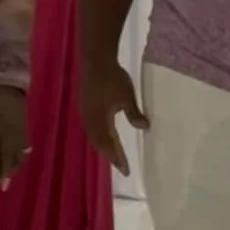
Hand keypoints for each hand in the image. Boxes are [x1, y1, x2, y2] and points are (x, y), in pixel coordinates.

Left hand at [0, 85, 27, 188]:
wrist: (8, 81)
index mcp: (9, 134)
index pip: (6, 160)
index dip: (1, 174)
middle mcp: (19, 136)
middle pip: (16, 160)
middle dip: (8, 172)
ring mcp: (23, 131)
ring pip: (21, 154)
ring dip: (12, 164)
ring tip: (3, 171)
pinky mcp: (24, 126)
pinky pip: (22, 146)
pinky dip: (15, 154)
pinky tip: (7, 155)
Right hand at [79, 61, 147, 177]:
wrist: (95, 59)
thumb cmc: (113, 78)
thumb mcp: (127, 97)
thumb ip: (134, 114)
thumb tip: (144, 127)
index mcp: (100, 122)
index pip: (110, 146)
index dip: (118, 159)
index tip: (127, 171)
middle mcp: (90, 121)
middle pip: (100, 144)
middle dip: (110, 155)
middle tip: (121, 165)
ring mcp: (85, 112)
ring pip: (94, 136)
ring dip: (103, 146)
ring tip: (112, 153)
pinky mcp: (84, 104)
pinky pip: (91, 127)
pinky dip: (98, 136)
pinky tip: (103, 133)